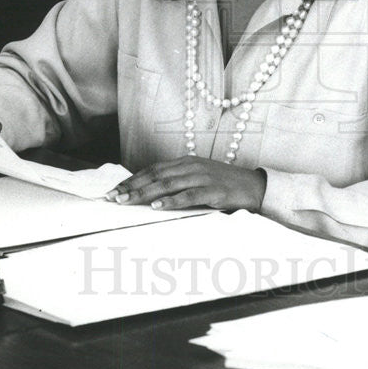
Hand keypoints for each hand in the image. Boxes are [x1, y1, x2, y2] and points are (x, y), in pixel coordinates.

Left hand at [105, 157, 266, 212]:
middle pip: (156, 176)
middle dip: (132, 187)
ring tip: (126, 201)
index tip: (115, 190)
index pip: (153, 169)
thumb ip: (179, 182)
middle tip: (112, 197)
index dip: (133, 179)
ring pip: (167, 184)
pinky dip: (171, 201)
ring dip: (144, 193)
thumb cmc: (224, 184)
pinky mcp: (214, 191)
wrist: (254, 186)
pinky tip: (157, 206)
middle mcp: (191, 166)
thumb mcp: (199, 178)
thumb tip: (151, 194)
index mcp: (186, 162)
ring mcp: (202, 177)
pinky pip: (189, 195)